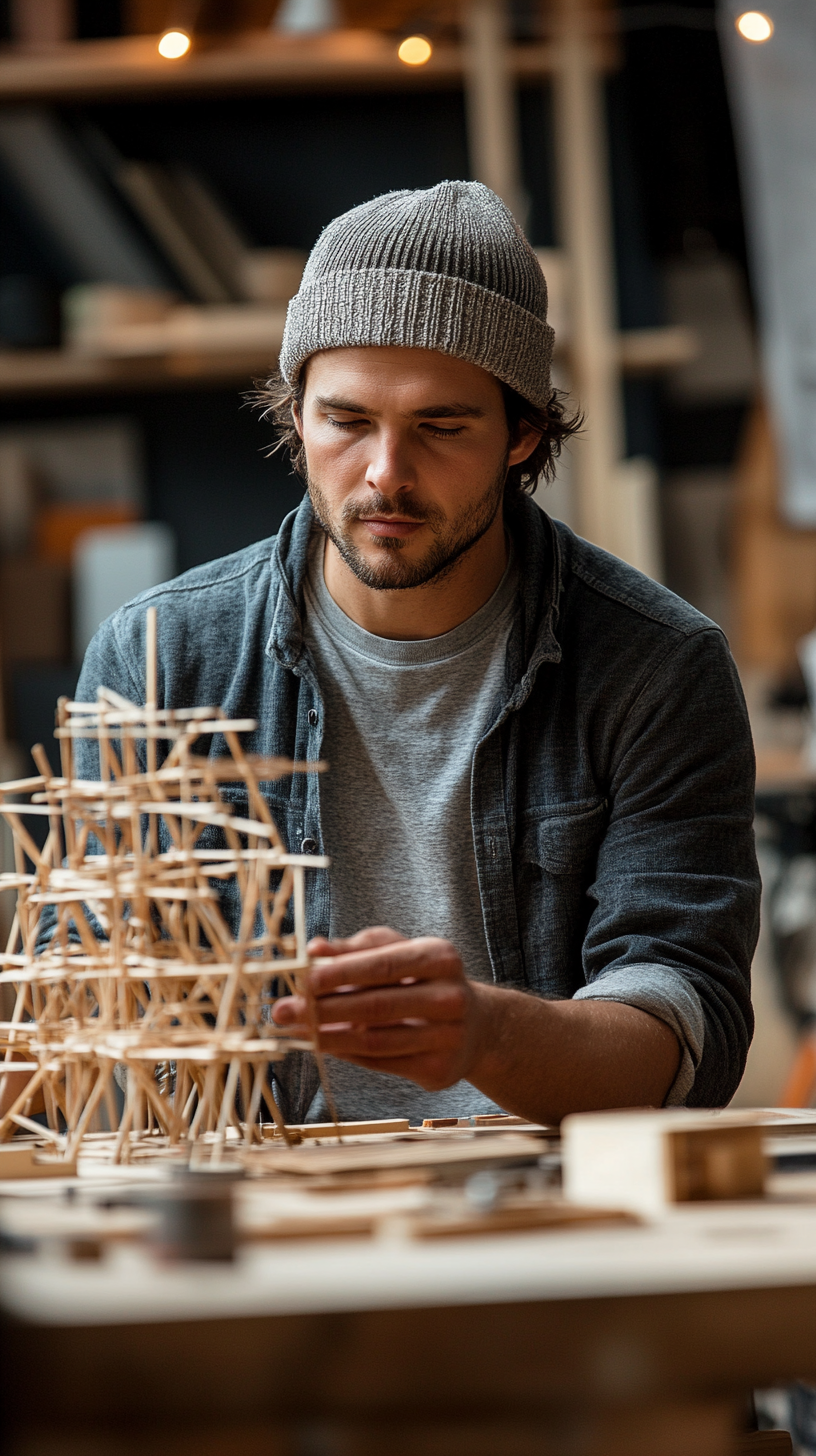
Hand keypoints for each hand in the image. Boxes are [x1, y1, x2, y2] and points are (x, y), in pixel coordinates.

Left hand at [271, 926, 487, 1090]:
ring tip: (294, 1031)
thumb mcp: (397, 951)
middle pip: (376, 1006)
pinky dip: (346, 1054)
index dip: (340, 973)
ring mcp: (448, 1037)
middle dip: (323, 1009)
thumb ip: (355, 949)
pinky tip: (320, 1045)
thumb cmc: (424, 979)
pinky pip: (380, 1063)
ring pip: (375, 1041)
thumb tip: (313, 948)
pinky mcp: (439, 1070)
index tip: (303, 980)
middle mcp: (450, 997)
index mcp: (439, 957)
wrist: (477, 1026)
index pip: (382, 964)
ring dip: (327, 1037)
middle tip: (282, 1011)